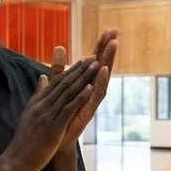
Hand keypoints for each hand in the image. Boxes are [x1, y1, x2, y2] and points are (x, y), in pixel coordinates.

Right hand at [5, 58, 99, 170]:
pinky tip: (90, 88)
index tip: (84, 60)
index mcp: (38, 102)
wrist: (17, 160)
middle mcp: (42, 105)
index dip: (72, 70)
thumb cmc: (24, 140)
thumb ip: (37, 95)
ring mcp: (47, 115)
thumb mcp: (30, 113)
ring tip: (95, 66)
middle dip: (80, 69)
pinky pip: (68, 108)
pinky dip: (80, 97)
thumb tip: (42, 78)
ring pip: (68, 92)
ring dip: (83, 78)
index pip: (57, 82)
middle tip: (94, 57)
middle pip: (64, 83)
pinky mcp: (53, 127)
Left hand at [49, 29, 118, 150]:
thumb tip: (58, 47)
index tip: (108, 30)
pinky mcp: (88, 110)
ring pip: (102, 77)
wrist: (55, 140)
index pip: (94, 61)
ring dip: (108, 60)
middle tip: (116, 31)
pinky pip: (96, 94)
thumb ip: (59, 68)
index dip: (100, 46)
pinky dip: (100, 81)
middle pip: (102, 65)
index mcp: (85, 83)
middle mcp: (91, 89)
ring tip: (114, 44)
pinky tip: (102, 69)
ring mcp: (91, 99)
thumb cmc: (59, 114)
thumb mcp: (58, 86)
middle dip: (108, 48)